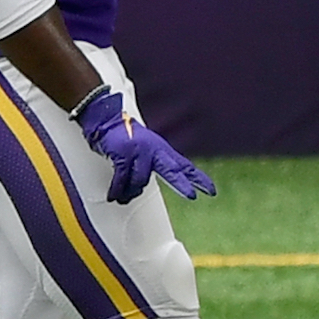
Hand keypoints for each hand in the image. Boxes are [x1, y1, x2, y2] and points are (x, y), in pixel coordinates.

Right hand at [74, 89, 215, 203]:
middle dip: (182, 185)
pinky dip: (117, 189)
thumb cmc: (128, 136)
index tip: (211, 191)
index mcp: (163, 150)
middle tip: (191, 196)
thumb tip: (169, 181)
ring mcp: (140, 151)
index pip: (185, 166)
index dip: (198, 179)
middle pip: (172, 171)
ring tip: (123, 197)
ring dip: (130, 192)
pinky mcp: (124, 154)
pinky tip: (114, 195)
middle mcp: (155, 150)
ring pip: (141, 181)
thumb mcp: (150, 147)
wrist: (108, 121)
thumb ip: (159, 163)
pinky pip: (122, 179)